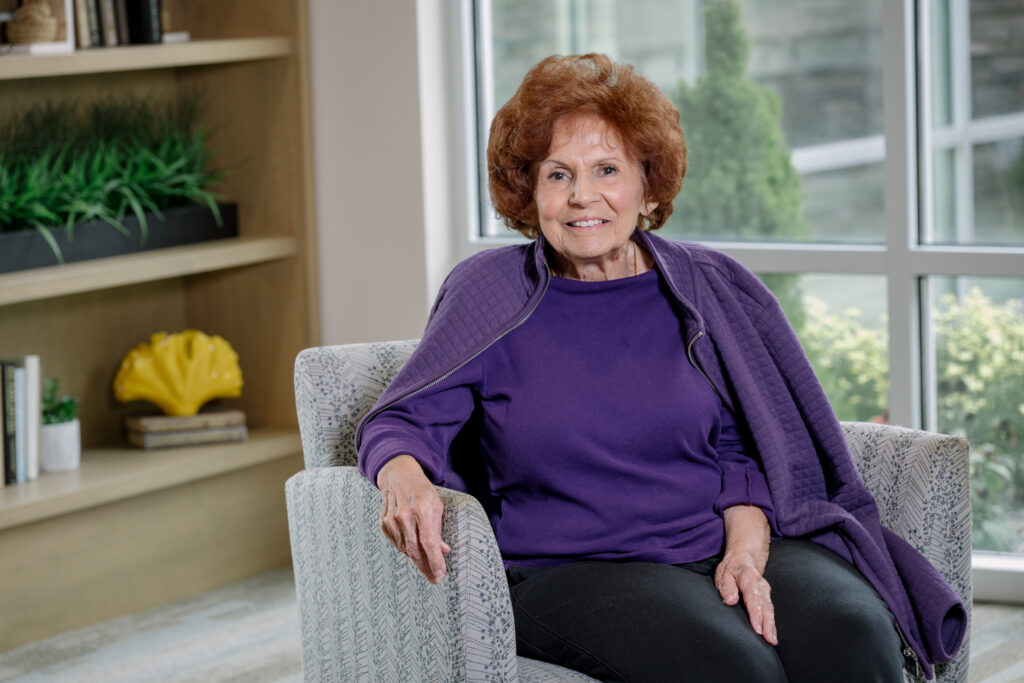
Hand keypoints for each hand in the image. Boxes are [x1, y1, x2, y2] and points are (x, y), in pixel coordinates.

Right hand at [377, 455, 450, 583]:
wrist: (398, 475)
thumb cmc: (421, 490)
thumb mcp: (436, 505)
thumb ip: (438, 529)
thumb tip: (444, 550)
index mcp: (422, 509)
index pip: (429, 542)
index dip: (435, 560)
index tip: (440, 574)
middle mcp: (405, 516)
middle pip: (415, 550)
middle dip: (426, 567)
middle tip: (434, 578)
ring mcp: (392, 520)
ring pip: (405, 549)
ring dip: (417, 560)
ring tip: (427, 566)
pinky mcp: (384, 523)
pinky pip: (397, 544)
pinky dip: (406, 550)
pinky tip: (414, 552)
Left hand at [715, 505, 776, 645]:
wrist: (745, 556)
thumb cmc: (732, 567)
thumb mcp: (723, 572)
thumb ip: (726, 586)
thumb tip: (730, 601)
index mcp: (748, 578)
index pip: (753, 598)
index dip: (755, 614)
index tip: (757, 628)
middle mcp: (760, 585)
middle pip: (765, 606)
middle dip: (768, 623)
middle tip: (769, 639)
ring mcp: (765, 591)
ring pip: (770, 609)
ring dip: (772, 625)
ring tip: (772, 640)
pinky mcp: (766, 596)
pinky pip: (770, 610)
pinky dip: (771, 623)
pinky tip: (772, 635)